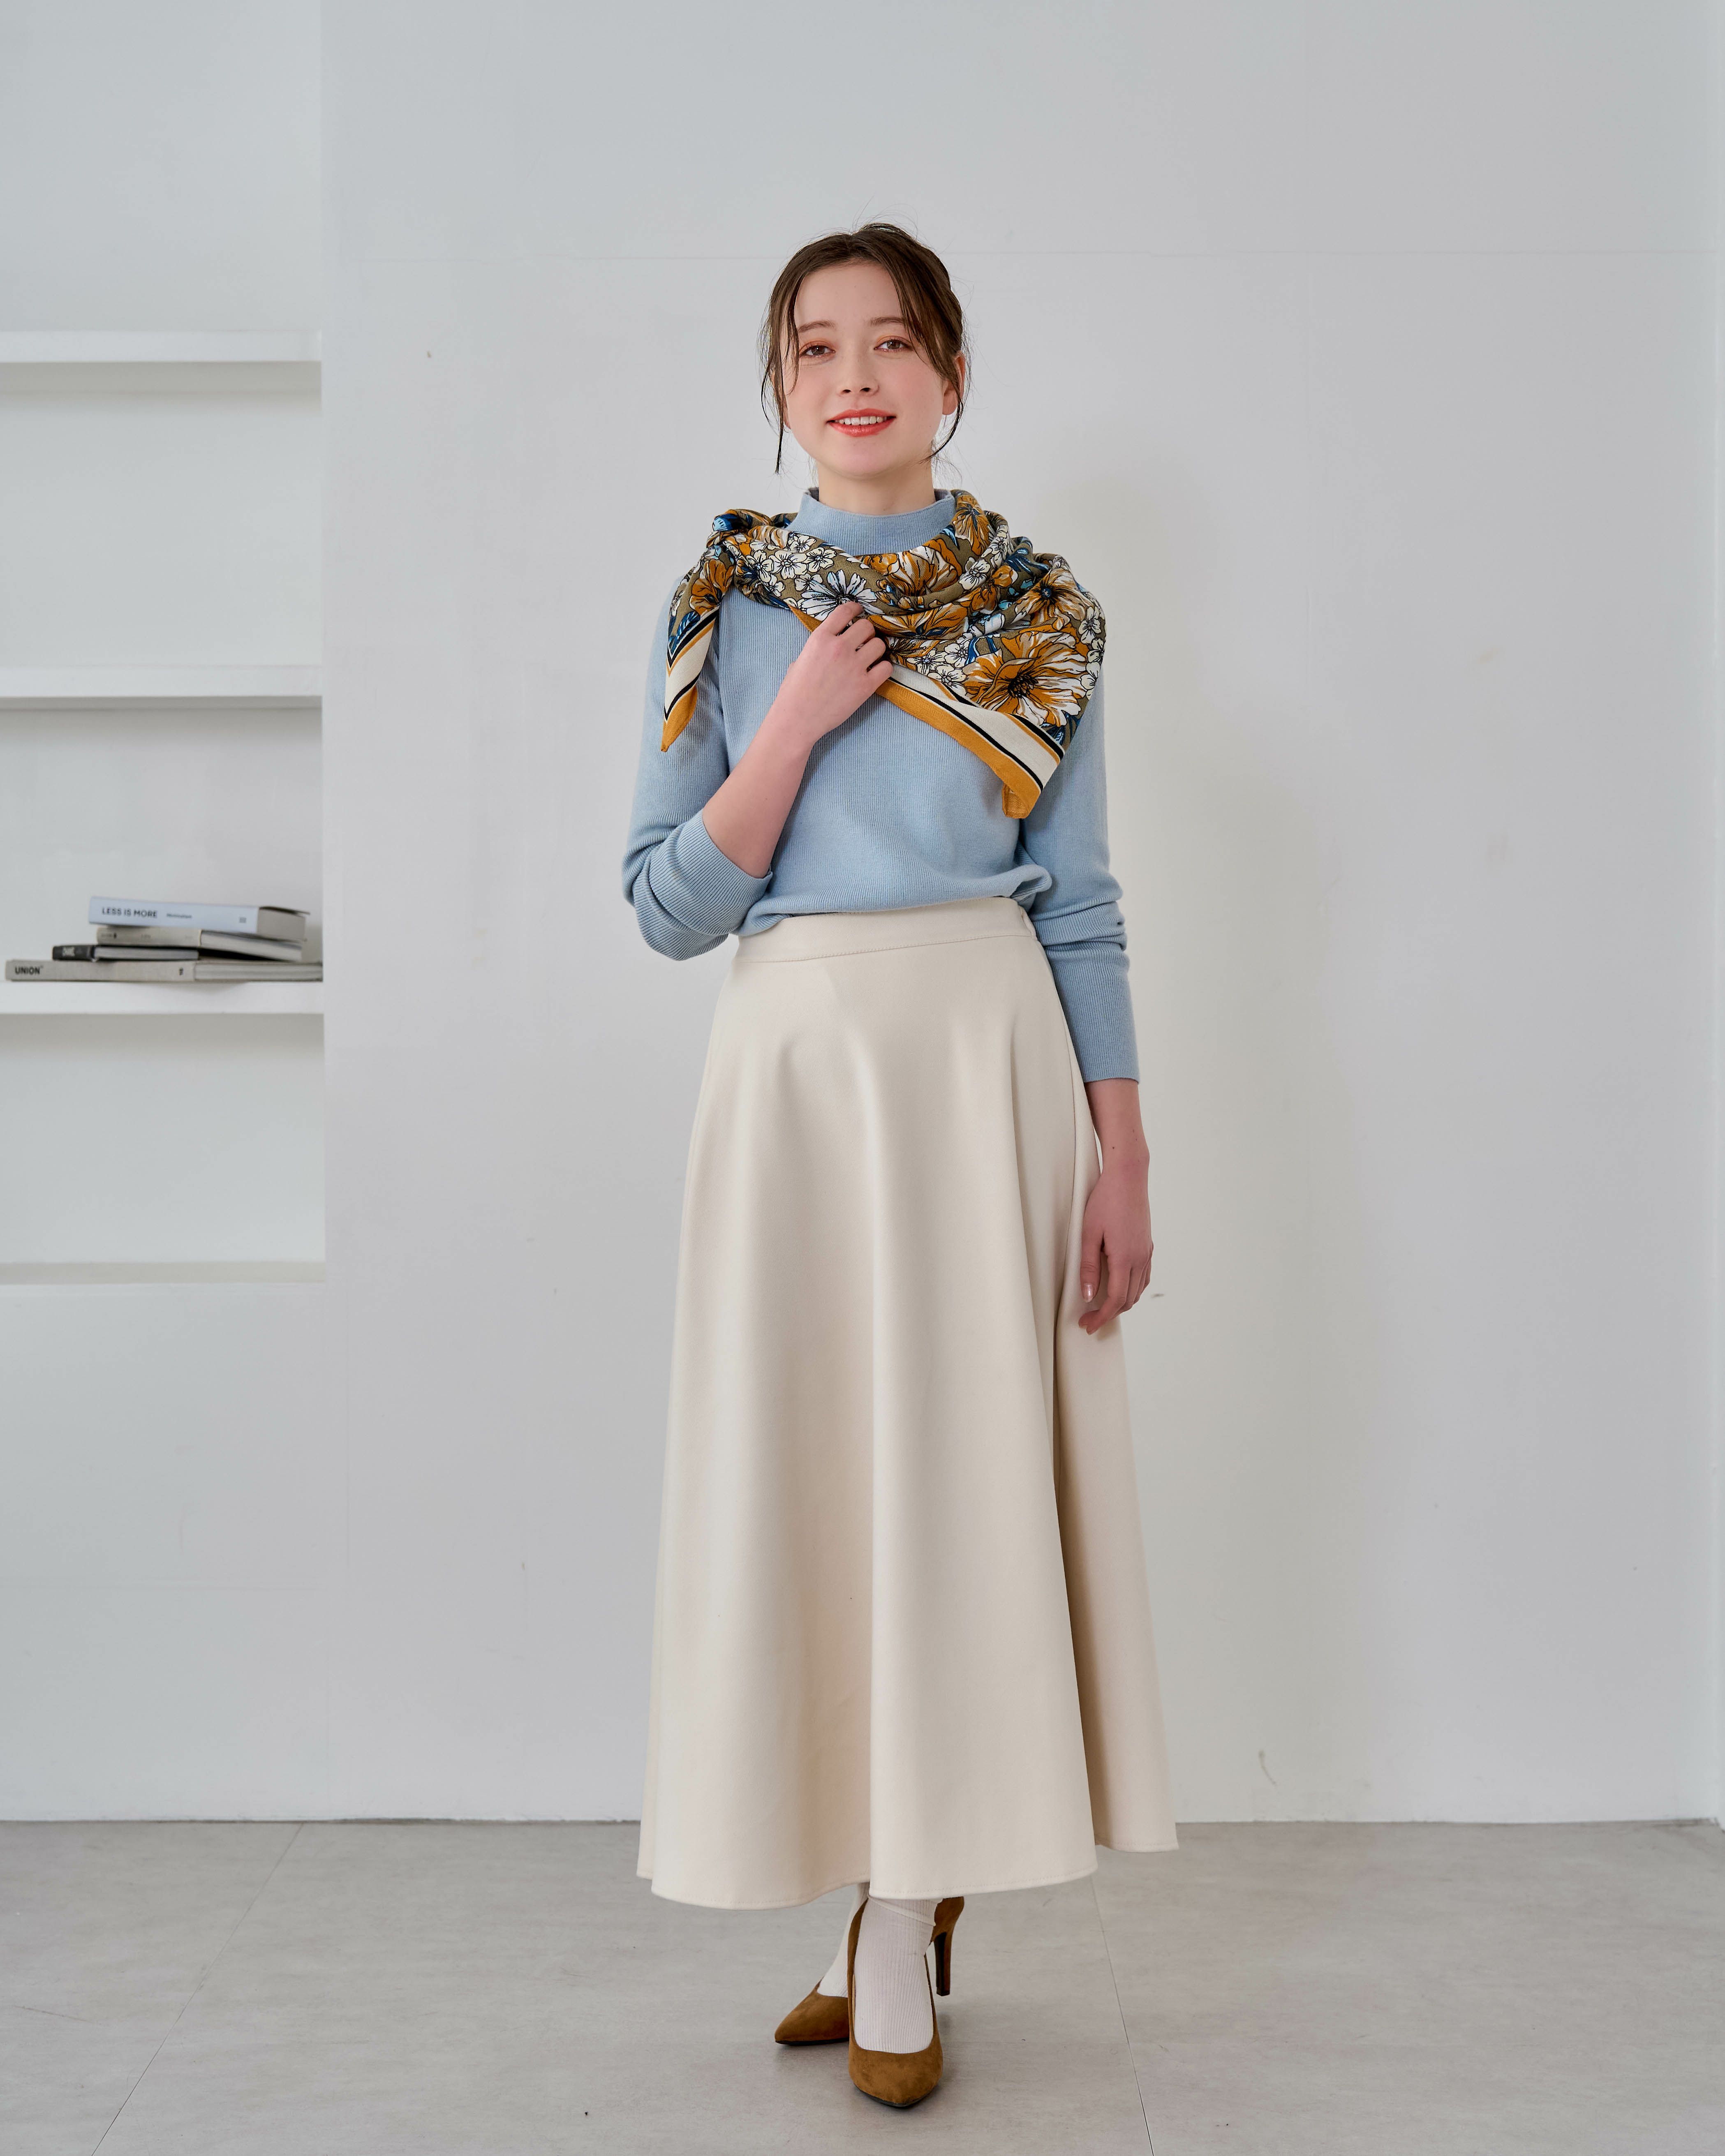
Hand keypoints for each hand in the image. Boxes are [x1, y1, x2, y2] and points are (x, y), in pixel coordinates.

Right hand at [765, 600, 890, 749]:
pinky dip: (883, 668)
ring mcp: (854, 667)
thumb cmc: (794, 692)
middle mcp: (839, 648)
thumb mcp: (800, 659)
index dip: (855, 608)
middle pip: (866, 626)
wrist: (797, 719)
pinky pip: (886, 667)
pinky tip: (875, 672)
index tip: (859, 610)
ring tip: (869, 658)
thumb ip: (818, 647)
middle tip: (863, 642)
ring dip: (876, 649)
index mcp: (820, 638)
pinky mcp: (865, 686)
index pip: (844, 611)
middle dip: (866, 633)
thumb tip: (831, 642)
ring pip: (879, 645)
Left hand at [1077, 1160, 1152, 1332]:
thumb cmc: (1105, 1201)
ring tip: (1102, 1307)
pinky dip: (1132, 1289)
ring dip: (1121, 1303)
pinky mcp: (1147, 1245)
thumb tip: (1088, 1295)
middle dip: (1109, 1314)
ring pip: (1138, 1290)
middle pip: (1128, 1300)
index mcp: (1125, 1258)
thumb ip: (1088, 1267)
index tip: (1088, 1325)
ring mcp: (1146, 1252)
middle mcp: (1140, 1258)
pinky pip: (1143, 1277)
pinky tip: (1120, 1287)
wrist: (1128, 1177)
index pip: (1115, 1300)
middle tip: (1089, 1320)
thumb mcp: (1089, 1234)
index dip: (1101, 1317)